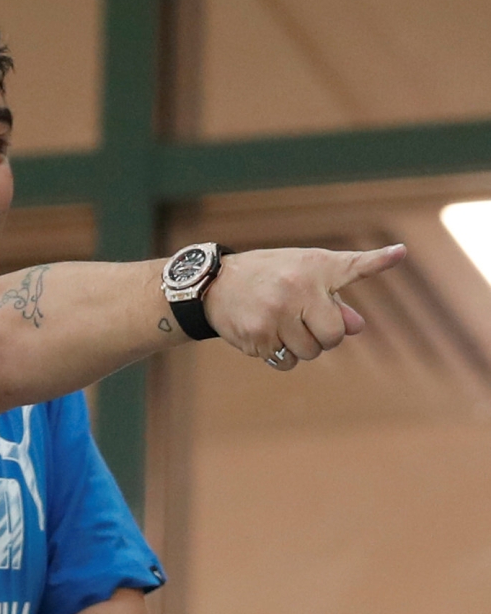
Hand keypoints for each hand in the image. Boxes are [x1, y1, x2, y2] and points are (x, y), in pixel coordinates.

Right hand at [203, 244, 405, 369]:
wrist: (215, 283)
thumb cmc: (268, 275)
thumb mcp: (300, 272)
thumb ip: (333, 296)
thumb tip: (356, 326)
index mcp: (312, 269)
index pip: (351, 267)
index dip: (378, 261)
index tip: (399, 252)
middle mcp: (296, 289)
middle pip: (334, 336)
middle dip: (323, 336)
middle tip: (302, 320)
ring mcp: (276, 314)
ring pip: (310, 353)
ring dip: (300, 347)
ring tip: (280, 324)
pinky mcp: (258, 335)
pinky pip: (285, 361)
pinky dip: (279, 354)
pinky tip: (265, 334)